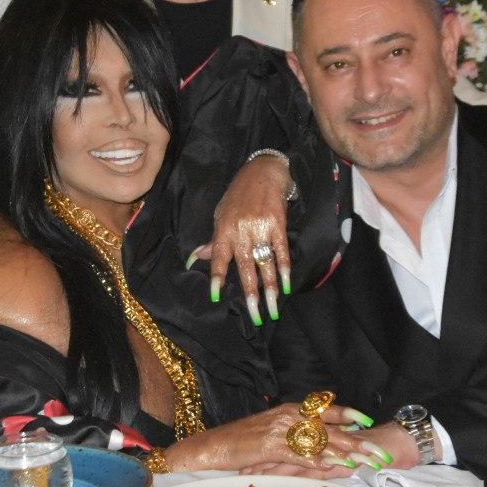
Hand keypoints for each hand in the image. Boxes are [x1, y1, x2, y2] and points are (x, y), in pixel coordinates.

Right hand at [165, 401, 389, 473]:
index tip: (368, 422)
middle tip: (379, 451)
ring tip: (366, 462)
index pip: (325, 410)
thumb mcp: (271, 433)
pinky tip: (333, 467)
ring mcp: (281, 430)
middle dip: (356, 441)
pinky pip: (300, 454)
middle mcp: (289, 416)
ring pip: (319, 441)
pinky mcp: (271, 447)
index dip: (348, 415)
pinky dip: (318, 461)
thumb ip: (295, 437)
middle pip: (329, 427)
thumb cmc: (241, 442)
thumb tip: (319, 446)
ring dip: (345, 453)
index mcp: (290, 410)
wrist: (212, 446)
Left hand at [201, 154, 293, 324]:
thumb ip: (214, 239)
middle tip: (254, 315)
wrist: (262, 171)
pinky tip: (287, 284)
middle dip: (250, 294)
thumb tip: (199, 258)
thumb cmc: (239, 194)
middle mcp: (241, 231)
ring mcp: (260, 228)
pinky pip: (281, 251)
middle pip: (245, 268)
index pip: (219, 259)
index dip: (218, 277)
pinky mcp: (278, 224)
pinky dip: (284, 269)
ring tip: (272, 308)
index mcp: (224, 230)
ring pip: (265, 264)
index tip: (217, 297)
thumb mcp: (221, 214)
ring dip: (269, 288)